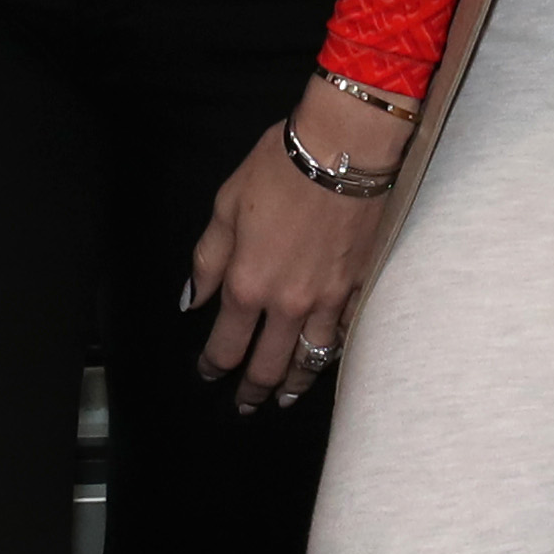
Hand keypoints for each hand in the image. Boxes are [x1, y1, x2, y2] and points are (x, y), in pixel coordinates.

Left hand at [185, 80, 400, 412]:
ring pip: (310, 359)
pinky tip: (324, 357)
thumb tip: (193, 302)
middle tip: (245, 404)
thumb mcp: (226, 206)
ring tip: (284, 398)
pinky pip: (344, 334)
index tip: (208, 373)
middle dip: (252, 390)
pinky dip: (331, 352)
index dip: (214, 365)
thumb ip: (208, 260)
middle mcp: (288, 304)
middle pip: (268, 366)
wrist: (344, 148)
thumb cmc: (279, 169)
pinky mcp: (359, 287)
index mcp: (248, 285)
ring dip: (293, 384)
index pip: (227, 344)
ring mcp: (329, 300)